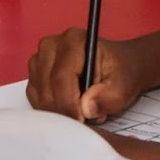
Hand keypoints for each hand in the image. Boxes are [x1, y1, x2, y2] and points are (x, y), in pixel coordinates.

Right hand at [25, 29, 145, 122]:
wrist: (121, 66)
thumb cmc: (121, 72)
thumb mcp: (124, 86)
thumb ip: (107, 97)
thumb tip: (86, 107)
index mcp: (73, 40)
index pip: (61, 78)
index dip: (69, 104)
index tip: (82, 119)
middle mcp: (52, 45)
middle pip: (47, 87)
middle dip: (65, 109)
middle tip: (86, 117)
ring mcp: (40, 58)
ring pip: (39, 94)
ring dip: (58, 109)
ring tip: (81, 108)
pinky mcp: (36, 72)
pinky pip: (35, 97)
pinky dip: (51, 107)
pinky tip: (70, 106)